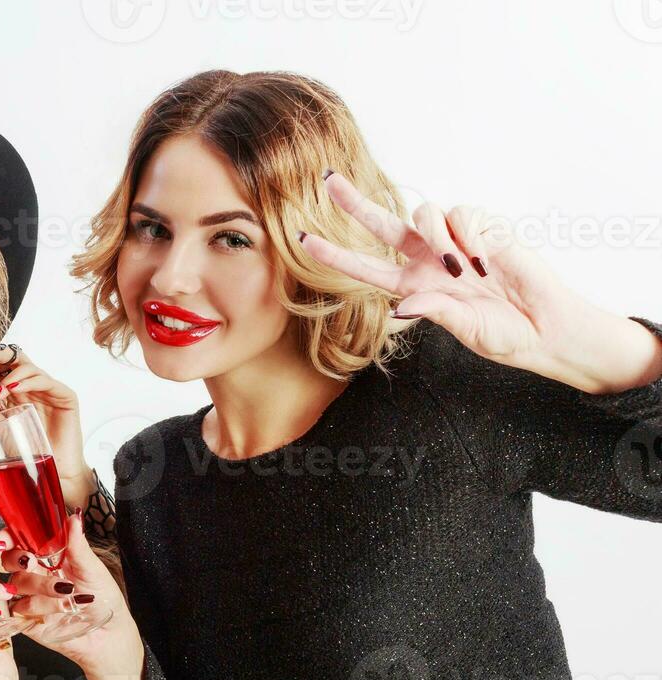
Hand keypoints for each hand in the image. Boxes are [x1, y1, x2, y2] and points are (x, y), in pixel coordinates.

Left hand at [0, 344, 95, 507]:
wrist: (52, 474)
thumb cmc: (26, 453)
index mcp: (18, 392)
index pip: (5, 365)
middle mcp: (34, 388)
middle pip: (18, 359)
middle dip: (1, 355)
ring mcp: (50, 391)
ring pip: (31, 368)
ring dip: (12, 375)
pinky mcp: (66, 397)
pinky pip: (47, 381)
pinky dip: (29, 381)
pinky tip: (14, 389)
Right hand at [3, 514, 144, 679]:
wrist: (110, 636)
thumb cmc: (104, 601)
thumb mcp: (93, 569)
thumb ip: (77, 544)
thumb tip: (73, 516)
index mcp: (47, 558)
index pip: (19, 541)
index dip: (9, 536)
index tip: (9, 537)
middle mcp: (33, 576)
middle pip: (8, 560)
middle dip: (18, 558)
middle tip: (33, 562)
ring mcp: (28, 599)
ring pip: (16, 584)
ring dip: (42, 587)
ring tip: (70, 594)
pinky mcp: (26, 621)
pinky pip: (20, 610)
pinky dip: (39, 608)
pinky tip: (58, 609)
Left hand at [299, 171, 661, 394]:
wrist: (545, 328)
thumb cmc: (502, 333)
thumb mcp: (463, 328)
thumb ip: (433, 312)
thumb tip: (401, 306)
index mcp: (413, 287)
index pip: (364, 267)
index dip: (333, 254)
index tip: (300, 239)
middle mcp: (427, 260)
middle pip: (383, 223)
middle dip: (354, 202)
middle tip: (328, 180)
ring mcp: (455, 242)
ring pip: (425, 214)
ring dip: (438, 239)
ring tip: (464, 270)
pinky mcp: (485, 227)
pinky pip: (464, 216)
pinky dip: (472, 238)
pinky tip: (488, 262)